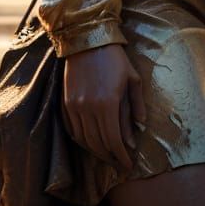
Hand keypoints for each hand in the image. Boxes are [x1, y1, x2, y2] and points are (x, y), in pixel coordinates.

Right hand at [63, 44, 145, 170]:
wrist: (88, 41)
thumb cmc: (115, 59)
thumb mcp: (132, 79)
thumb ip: (136, 105)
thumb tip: (139, 128)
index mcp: (108, 104)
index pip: (114, 141)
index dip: (122, 156)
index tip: (129, 164)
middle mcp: (89, 109)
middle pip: (98, 144)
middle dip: (110, 157)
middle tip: (119, 163)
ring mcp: (74, 107)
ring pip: (84, 140)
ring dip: (96, 151)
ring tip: (107, 155)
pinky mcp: (65, 103)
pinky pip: (72, 130)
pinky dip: (82, 140)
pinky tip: (90, 143)